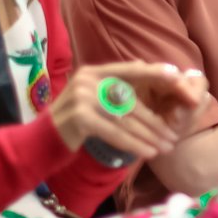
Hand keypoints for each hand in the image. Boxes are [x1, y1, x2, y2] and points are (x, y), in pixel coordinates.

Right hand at [48, 62, 209, 160]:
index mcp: (94, 73)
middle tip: (173, 136)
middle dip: (154, 122)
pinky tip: (149, 153)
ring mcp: (82, 98)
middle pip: (131, 102)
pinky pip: (115, 133)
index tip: (177, 77)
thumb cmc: (73, 122)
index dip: (154, 73)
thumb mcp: (93, 98)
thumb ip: (115, 87)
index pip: (130, 70)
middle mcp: (88, 81)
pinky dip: (134, 144)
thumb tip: (144, 65)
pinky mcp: (80, 118)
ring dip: (149, 136)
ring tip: (166, 147)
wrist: (40, 142)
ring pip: (126, 120)